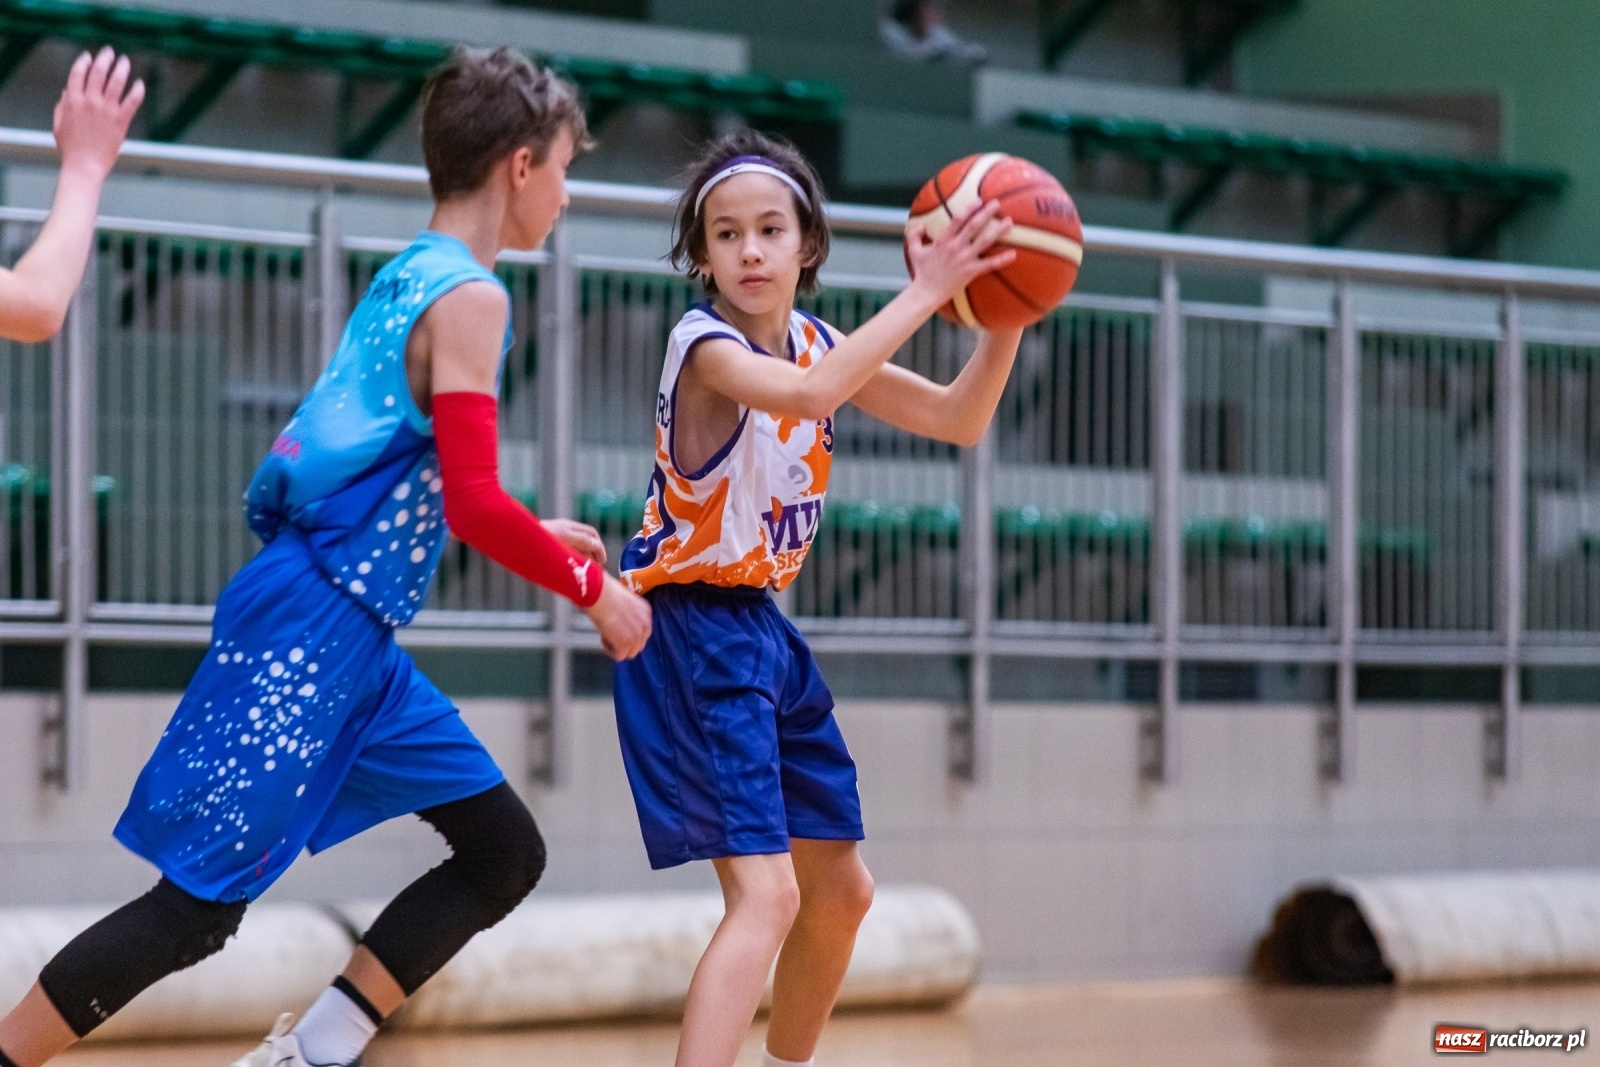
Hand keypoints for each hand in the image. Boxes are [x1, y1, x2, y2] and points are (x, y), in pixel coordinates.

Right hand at [53, 48, 143, 181]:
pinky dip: (137, 90)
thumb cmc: (70, 148)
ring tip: (125, 61)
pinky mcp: (121, 120)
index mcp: (72, 100)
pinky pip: (132, 101)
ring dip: (122, 68)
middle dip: (104, 58)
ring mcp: (107, 110)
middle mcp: (90, 101)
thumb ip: (63, 105)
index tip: (89, 55)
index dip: (84, 61)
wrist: (84, 165)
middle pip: (98, 72)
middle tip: (110, 52)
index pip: (78, 73)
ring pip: (116, 82)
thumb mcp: (59, 124)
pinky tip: (140, 83)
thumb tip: (68, 90)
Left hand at [544, 518, 605, 565]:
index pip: (591, 534)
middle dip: (592, 555)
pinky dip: (572, 561)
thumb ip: (582, 539)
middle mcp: (563, 532)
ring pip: (575, 549)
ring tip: (585, 571)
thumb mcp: (564, 537)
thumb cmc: (539, 538)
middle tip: (595, 569)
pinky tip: (571, 569)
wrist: (517, 543)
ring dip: (582, 559)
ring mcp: (555, 540)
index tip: (602, 561)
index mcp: (569, 526)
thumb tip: (597, 544)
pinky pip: (565, 555)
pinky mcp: (547, 549)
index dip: (599, 547)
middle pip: (584, 542)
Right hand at [585, 573, 651, 660]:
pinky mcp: (625, 644)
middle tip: (610, 634)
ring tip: (605, 635)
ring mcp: (637, 636)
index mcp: (646, 612)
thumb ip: (628, 615)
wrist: (599, 594)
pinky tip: (602, 638)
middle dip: (625, 642)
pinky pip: (619, 656)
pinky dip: (609, 650)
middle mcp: (645, 625)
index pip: (643, 632)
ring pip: (630, 653)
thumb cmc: (605, 593)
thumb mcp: (623, 602)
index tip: (617, 629)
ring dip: (617, 647)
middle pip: (639, 644)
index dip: (629, 633)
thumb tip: (620, 625)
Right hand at [905, 198, 1015, 305]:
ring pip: (984, 241)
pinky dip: (1002, 259)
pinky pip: (989, 265)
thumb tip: (920, 225)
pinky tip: (1013, 254)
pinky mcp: (971, 272)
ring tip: (1009, 221)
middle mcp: (956, 247)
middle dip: (986, 213)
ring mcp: (965, 259)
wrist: (926, 293)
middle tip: (997, 203)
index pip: (958, 220)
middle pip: (974, 226)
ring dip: (998, 230)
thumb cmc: (921, 272)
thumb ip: (914, 235)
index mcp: (943, 240)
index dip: (969, 208)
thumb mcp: (913, 251)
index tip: (979, 200)